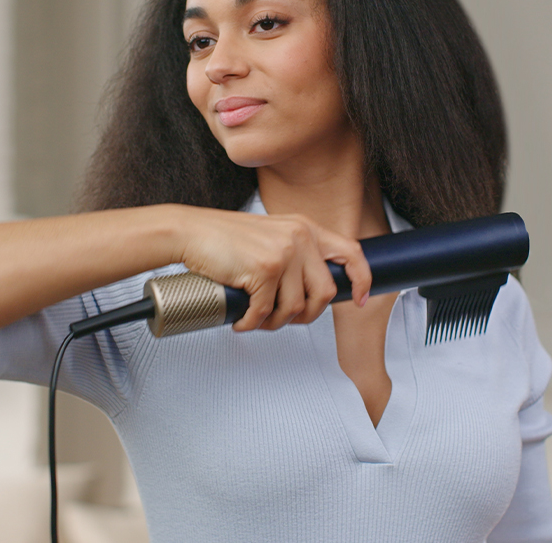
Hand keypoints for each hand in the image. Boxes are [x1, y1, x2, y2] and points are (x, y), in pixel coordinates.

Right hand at [172, 207, 371, 331]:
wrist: (190, 232)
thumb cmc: (225, 238)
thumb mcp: (271, 236)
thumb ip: (296, 254)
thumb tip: (314, 291)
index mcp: (305, 228)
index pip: (352, 252)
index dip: (361, 279)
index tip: (360, 298)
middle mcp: (300, 237)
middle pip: (325, 293)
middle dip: (307, 315)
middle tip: (286, 317)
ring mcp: (283, 253)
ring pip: (295, 308)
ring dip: (274, 321)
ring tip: (256, 316)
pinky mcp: (264, 270)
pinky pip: (266, 313)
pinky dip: (251, 323)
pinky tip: (242, 319)